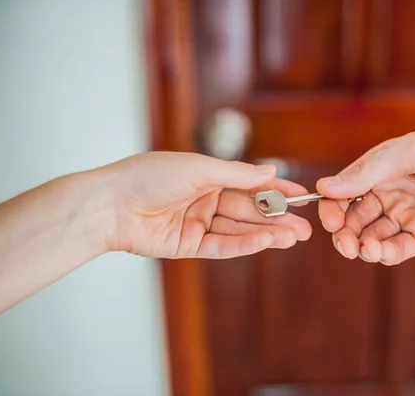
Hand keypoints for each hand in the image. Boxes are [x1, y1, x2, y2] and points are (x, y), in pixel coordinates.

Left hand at [99, 152, 310, 258]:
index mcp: (208, 177)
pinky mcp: (188, 246)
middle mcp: (206, 200)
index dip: (277, 190)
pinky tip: (266, 242)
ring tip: (294, 237)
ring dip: (267, 234)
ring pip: (239, 230)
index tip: (303, 196)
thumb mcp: (199, 169)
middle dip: (277, 219)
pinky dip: (244, 245)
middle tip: (306, 228)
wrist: (108, 204)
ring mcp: (198, 224)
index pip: (250, 184)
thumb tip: (270, 170)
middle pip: (248, 211)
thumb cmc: (148, 176)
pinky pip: (222, 246)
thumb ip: (237, 174)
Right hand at [316, 128, 414, 264]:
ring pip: (372, 237)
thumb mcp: (412, 152)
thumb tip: (324, 186)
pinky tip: (384, 253)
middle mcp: (391, 194)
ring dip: (364, 246)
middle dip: (345, 233)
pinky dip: (386, 254)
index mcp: (382, 170)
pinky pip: (398, 249)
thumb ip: (369, 170)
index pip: (345, 191)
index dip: (332, 207)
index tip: (330, 221)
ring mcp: (408, 217)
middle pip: (354, 219)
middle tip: (346, 245)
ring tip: (369, 249)